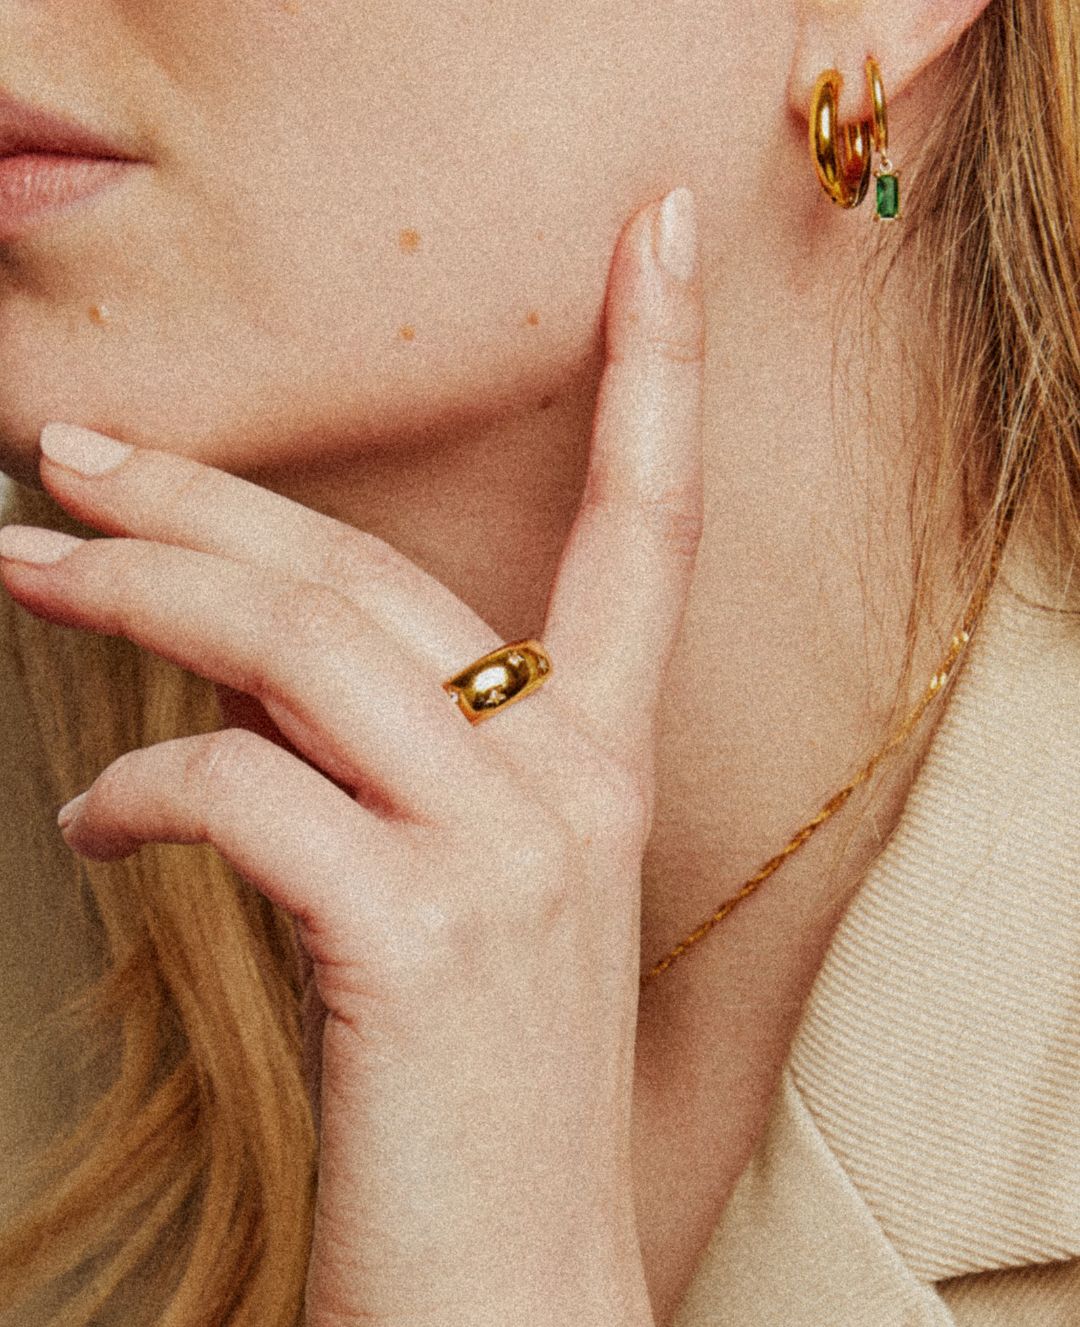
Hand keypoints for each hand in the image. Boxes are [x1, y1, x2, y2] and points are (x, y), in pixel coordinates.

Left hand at [0, 187, 703, 1326]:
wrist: (509, 1283)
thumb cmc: (474, 1077)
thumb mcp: (465, 882)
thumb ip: (389, 745)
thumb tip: (236, 663)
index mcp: (606, 756)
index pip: (654, 521)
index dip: (662, 365)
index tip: (663, 235)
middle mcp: (577, 777)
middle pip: (365, 570)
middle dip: (202, 499)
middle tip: (70, 460)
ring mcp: (508, 848)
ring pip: (293, 646)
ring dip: (135, 596)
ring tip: (25, 574)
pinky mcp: (416, 931)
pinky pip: (238, 792)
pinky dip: (144, 793)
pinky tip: (101, 827)